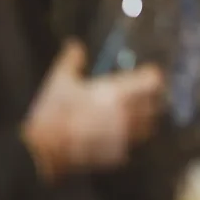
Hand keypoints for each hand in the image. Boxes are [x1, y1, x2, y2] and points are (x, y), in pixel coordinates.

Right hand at [22, 40, 163, 181]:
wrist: (43, 150)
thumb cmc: (53, 112)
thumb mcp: (60, 80)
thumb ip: (72, 59)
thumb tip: (74, 44)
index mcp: (117, 93)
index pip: (153, 82)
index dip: (152, 77)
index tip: (148, 76)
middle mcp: (127, 114)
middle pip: (157, 104)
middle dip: (152, 99)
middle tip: (142, 96)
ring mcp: (125, 136)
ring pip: (149, 127)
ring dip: (145, 120)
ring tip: (132, 116)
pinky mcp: (118, 155)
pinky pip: (134, 145)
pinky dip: (130, 139)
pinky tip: (117, 135)